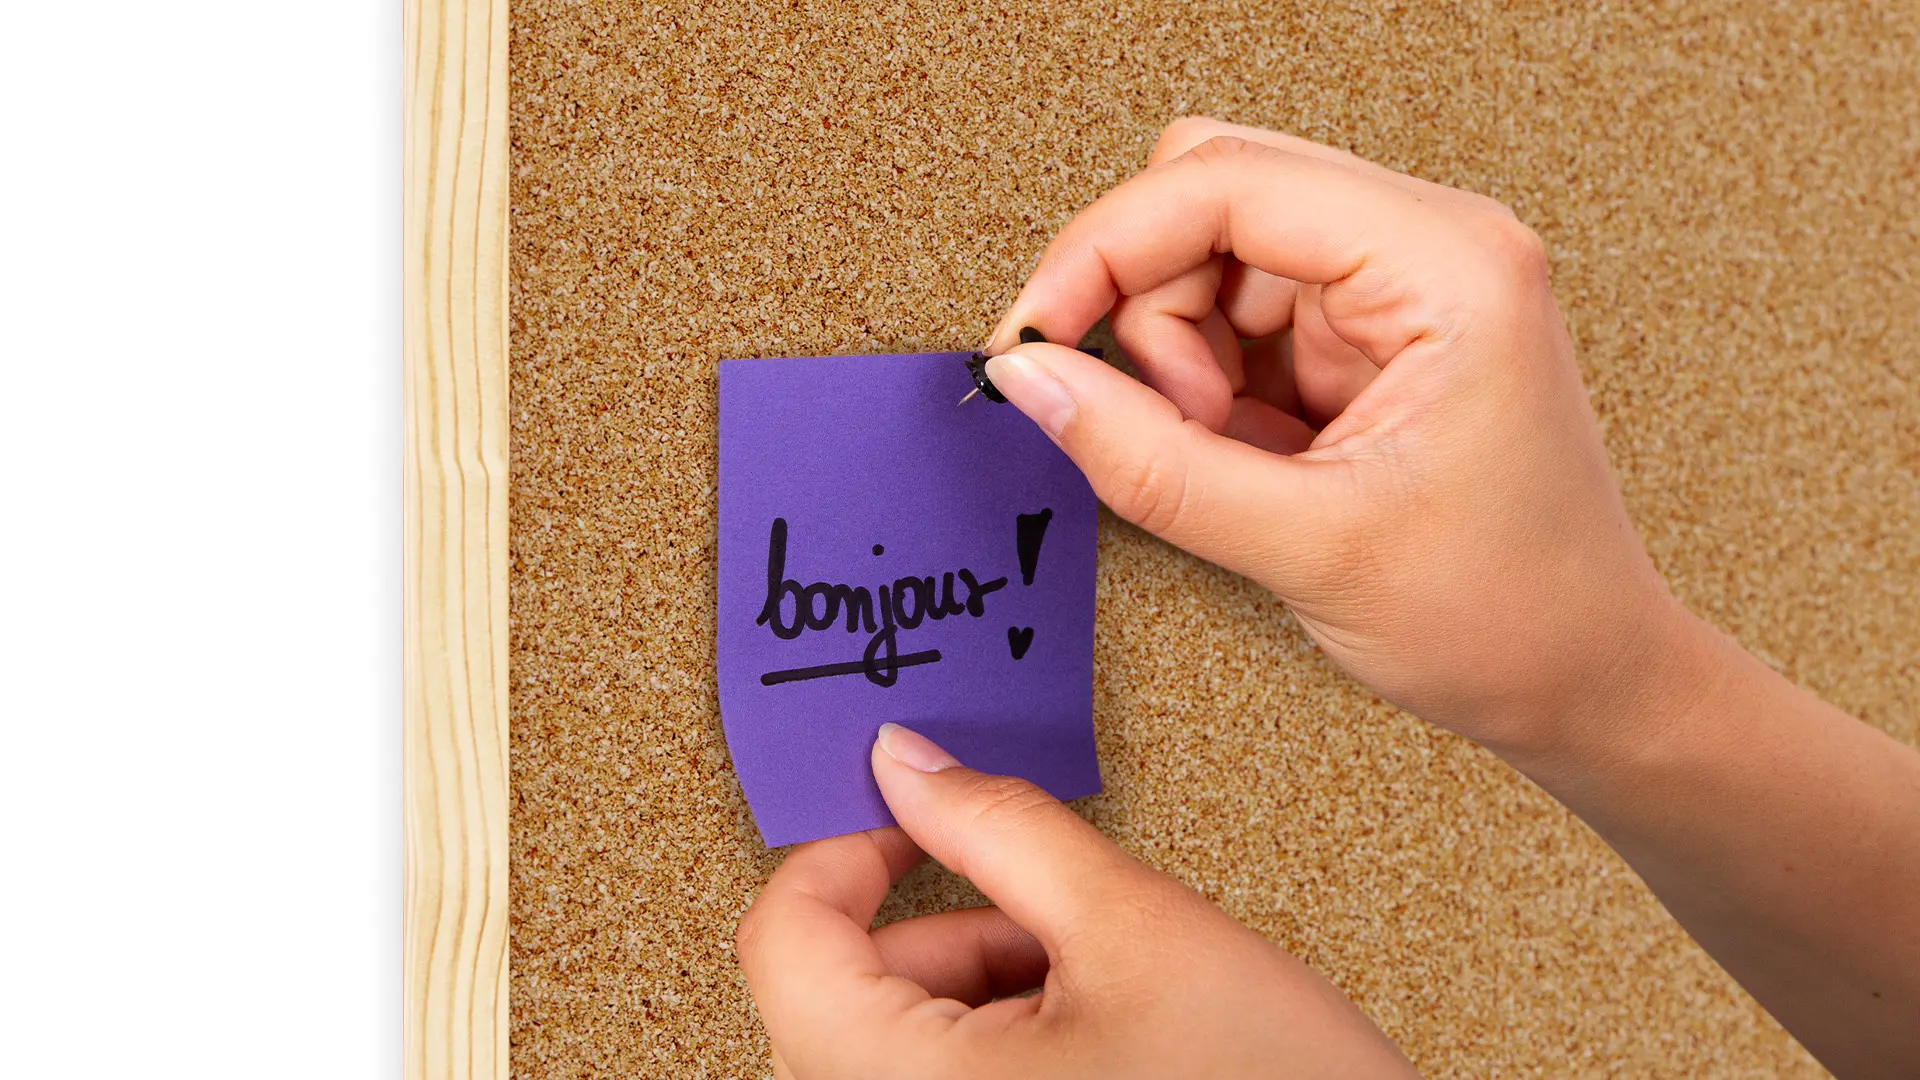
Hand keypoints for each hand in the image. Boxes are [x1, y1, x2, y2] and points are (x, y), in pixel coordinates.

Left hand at [736, 723, 1419, 1078]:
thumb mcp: (1138, 930)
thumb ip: (1004, 827)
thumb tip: (907, 763)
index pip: (785, 943)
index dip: (843, 854)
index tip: (909, 825)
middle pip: (830, 999)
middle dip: (937, 932)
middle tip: (1046, 917)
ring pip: (880, 1048)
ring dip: (968, 990)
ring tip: (1097, 990)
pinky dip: (987, 1045)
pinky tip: (1092, 1041)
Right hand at [980, 118, 1695, 757]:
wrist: (1584, 680)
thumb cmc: (1506, 617)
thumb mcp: (1307, 546)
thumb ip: (1150, 461)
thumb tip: (1033, 381)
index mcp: (1447, 265)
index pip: (1229, 182)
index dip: (1107, 249)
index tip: (1035, 333)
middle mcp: (1429, 248)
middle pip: (1214, 193)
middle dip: (1146, 301)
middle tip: (1154, 416)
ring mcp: (1397, 289)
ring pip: (1212, 257)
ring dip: (1177, 354)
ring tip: (1222, 454)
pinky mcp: (1370, 336)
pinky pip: (1238, 317)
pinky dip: (1207, 385)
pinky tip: (1246, 455)